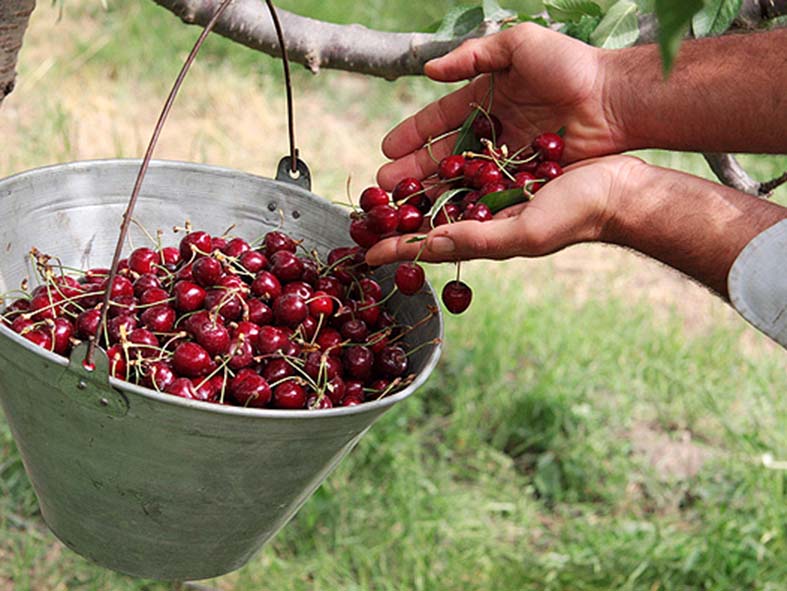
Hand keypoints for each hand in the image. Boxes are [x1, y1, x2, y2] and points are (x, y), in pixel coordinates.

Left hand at [366, 156, 644, 264]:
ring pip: (444, 195)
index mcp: (485, 240)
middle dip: (398, 221)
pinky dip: (445, 165)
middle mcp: (485, 221)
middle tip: (365, 212)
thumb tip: (429, 246)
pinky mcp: (507, 172)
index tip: (364, 253)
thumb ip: (476, 239)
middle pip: (431, 223)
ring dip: (415, 191)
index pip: (430, 248)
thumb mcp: (523, 233)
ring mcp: (495, 197)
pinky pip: (468, 169)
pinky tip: (430, 156)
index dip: (397, 252)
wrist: (618, 189)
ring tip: (386, 184)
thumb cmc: (577, 216)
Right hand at [377, 23, 623, 190]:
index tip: (385, 149)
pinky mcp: (525, 178)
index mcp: (485, 99)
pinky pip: (490, 193)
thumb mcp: (520, 45)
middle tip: (384, 187)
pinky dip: (467, 205)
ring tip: (406, 208)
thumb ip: (474, 54)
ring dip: (433, 193)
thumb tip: (430, 71)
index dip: (412, 134)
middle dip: (412, 171)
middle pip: (443, 155)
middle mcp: (492, 131)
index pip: (439, 119)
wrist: (615, 99)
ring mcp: (508, 158)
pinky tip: (444, 218)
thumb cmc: (571, 65)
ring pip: (462, 179)